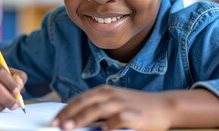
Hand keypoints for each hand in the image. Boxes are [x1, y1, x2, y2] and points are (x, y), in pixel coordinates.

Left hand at [52, 85, 173, 129]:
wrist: (164, 106)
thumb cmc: (136, 106)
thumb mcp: (115, 103)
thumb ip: (98, 109)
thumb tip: (76, 120)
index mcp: (105, 91)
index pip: (80, 98)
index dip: (65, 109)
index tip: (54, 120)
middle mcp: (112, 95)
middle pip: (85, 102)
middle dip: (68, 114)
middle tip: (57, 125)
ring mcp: (122, 104)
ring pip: (97, 110)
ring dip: (81, 119)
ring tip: (69, 128)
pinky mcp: (132, 115)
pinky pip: (116, 120)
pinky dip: (106, 126)